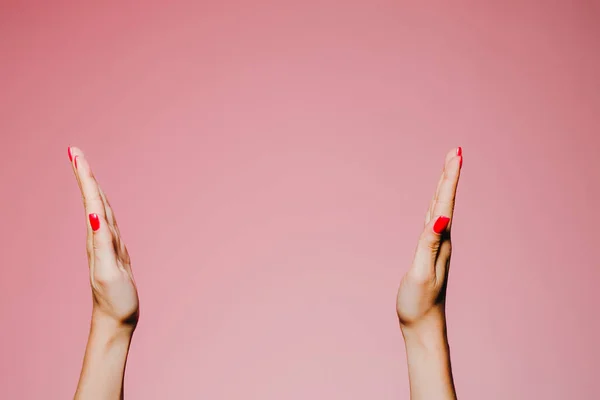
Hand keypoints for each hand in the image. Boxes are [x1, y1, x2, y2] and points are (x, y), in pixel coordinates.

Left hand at [69, 147, 138, 330]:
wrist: (116, 320)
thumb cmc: (115, 300)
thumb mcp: (109, 273)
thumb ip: (102, 244)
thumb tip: (94, 215)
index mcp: (96, 238)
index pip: (90, 201)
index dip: (84, 176)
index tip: (76, 154)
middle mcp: (98, 237)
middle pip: (92, 199)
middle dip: (84, 174)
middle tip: (76, 152)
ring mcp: (106, 244)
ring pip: (98, 208)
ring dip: (91, 187)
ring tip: (85, 169)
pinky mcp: (114, 251)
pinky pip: (108, 221)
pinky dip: (103, 206)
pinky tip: (101, 203)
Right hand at [396, 147, 461, 330]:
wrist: (423, 325)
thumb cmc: (419, 303)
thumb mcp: (421, 273)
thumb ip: (428, 244)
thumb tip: (441, 218)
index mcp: (440, 242)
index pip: (446, 204)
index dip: (450, 178)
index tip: (456, 153)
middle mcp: (442, 240)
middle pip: (446, 201)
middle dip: (450, 175)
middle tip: (455, 151)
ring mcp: (437, 246)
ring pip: (441, 209)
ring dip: (445, 187)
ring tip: (448, 168)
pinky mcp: (429, 253)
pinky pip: (434, 221)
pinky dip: (436, 205)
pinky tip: (436, 203)